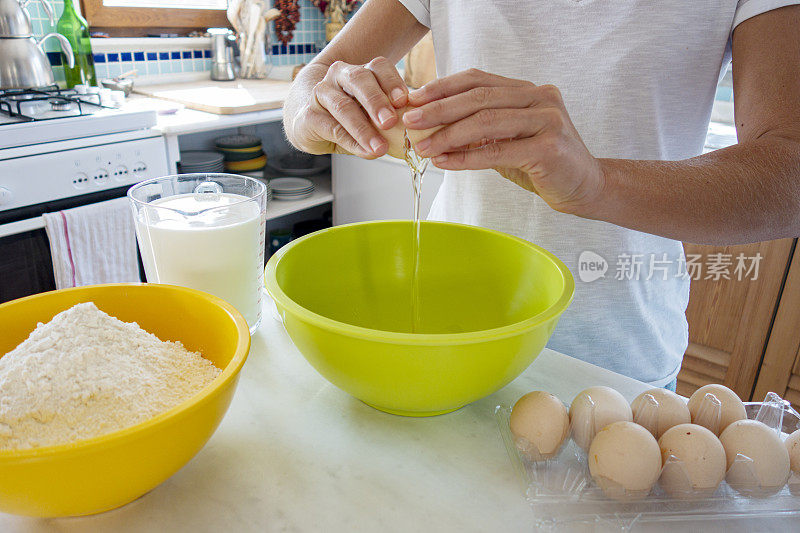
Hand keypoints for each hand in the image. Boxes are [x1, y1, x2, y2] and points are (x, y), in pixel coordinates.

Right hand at [289, 57, 408, 157]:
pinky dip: (351, 142)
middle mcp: (340, 75)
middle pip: (360, 80)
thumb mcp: (372, 115)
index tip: (405, 101)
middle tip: (390, 122)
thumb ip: (390, 119)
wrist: (309, 122)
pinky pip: (332, 128)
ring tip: (379, 147)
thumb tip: (414, 135)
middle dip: (377, 101)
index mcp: (362, 71)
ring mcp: (322, 92)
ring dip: (364, 128)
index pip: (379, 67)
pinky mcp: (309, 115)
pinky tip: (363, 151)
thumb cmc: (348, 117)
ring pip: (344, 105)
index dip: (392, 82)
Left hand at [404, 69, 604, 214]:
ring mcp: (547, 119)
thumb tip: (433, 130)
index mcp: (527, 91)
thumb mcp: (507, 142)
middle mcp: (539, 98)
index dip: (443, 87)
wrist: (585, 187)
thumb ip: (478, 132)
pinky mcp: (549, 147)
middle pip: (479, 97)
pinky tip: (446, 162)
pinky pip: (497, 151)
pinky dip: (467, 157)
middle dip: (439, 109)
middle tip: (410, 120)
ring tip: (423, 146)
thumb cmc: (543, 164)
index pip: (478, 79)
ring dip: (448, 134)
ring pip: (486, 122)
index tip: (414, 98)